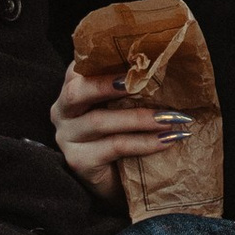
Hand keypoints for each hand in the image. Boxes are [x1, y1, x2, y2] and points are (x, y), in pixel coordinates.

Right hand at [51, 61, 195, 192]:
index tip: (133, 52)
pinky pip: (114, 146)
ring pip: (100, 121)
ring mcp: (67, 138)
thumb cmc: (124, 133)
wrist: (119, 182)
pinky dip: (144, 142)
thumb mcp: (126, 105)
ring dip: (140, 118)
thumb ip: (133, 85)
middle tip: (145, 78)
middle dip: (109, 84)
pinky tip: (167, 140)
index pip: (81, 65)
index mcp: (73, 87)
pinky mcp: (79, 161)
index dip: (103, 58)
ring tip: (171, 118)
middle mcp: (63, 110)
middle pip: (78, 91)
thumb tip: (168, 64)